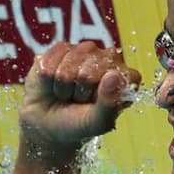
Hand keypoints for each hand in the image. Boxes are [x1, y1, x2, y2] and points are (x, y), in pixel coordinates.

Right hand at [18, 41, 140, 164]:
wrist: (47, 124)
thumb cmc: (78, 123)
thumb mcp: (98, 123)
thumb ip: (110, 104)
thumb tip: (113, 76)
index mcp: (126, 77)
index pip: (117, 78)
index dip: (102, 95)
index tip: (96, 105)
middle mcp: (108, 59)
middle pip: (90, 72)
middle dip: (80, 91)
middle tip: (79, 100)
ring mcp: (85, 51)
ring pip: (68, 67)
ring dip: (63, 86)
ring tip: (67, 93)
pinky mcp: (62, 48)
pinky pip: (50, 63)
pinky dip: (48, 79)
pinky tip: (54, 83)